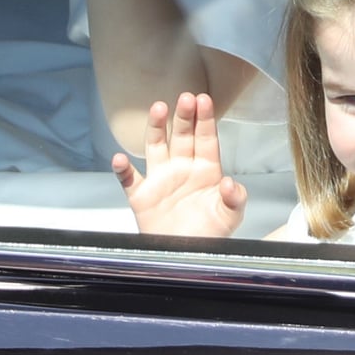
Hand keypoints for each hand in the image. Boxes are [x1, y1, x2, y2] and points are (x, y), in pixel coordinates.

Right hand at [112, 92, 245, 236]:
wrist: (187, 257)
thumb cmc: (210, 234)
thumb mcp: (230, 215)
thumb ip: (235, 198)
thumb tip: (230, 182)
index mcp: (206, 170)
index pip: (206, 138)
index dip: (205, 119)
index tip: (204, 100)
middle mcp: (182, 168)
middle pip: (182, 135)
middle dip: (184, 116)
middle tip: (185, 97)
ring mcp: (161, 179)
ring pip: (156, 146)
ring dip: (156, 128)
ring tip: (158, 108)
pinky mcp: (142, 196)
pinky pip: (129, 179)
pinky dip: (122, 169)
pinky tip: (119, 158)